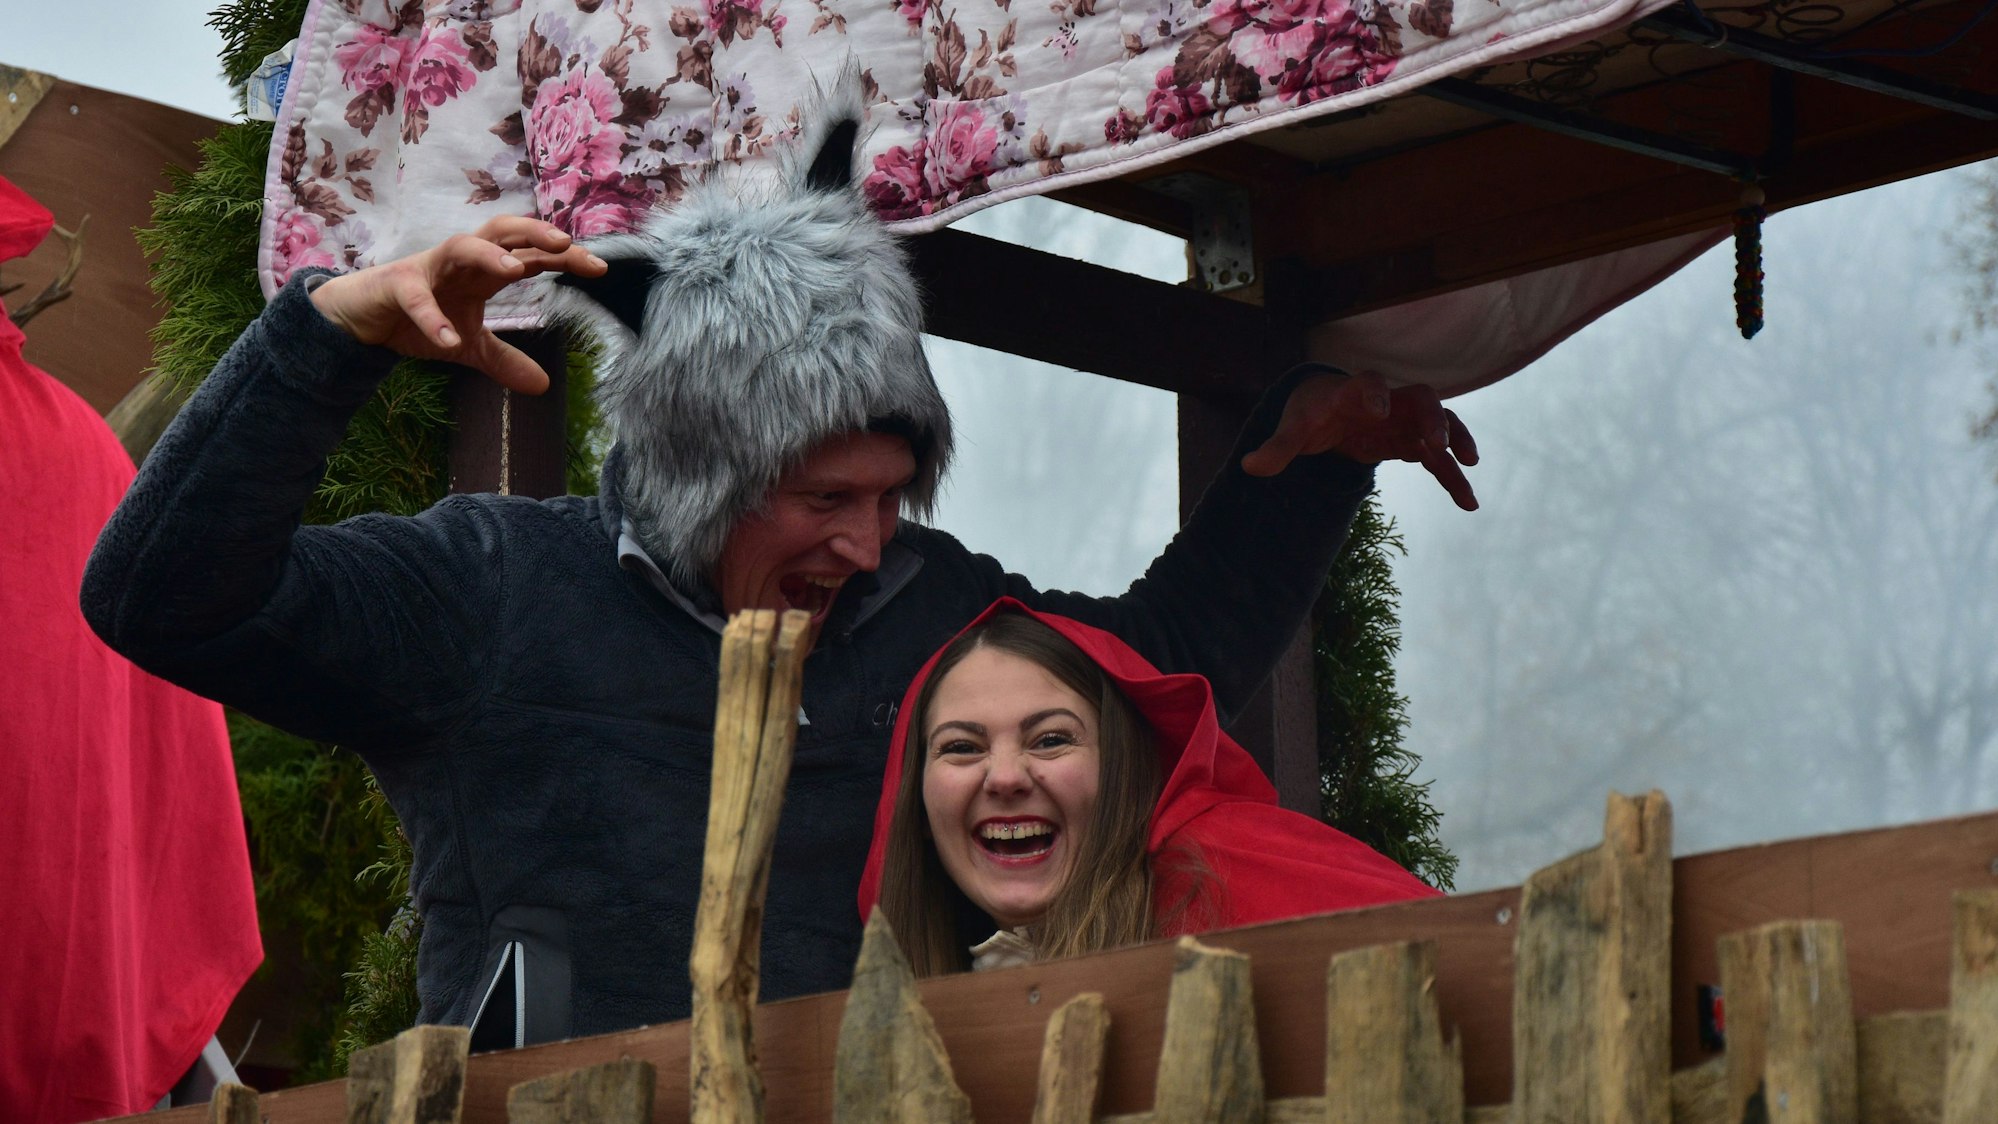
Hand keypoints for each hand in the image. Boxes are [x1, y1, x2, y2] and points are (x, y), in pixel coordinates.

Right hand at [308, 216, 606, 393]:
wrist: (360, 319)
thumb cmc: (417, 319)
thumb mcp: (469, 346)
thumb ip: (504, 360)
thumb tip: (544, 386)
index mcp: (484, 271)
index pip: (531, 254)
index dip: (564, 257)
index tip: (600, 268)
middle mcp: (461, 261)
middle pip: (502, 232)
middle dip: (533, 232)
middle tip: (565, 243)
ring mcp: (428, 269)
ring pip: (461, 247)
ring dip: (489, 255)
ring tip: (517, 270)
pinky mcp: (397, 285)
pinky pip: (417, 297)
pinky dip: (433, 318)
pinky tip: (450, 339)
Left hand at [1241, 370, 1479, 510]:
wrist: (1327, 408)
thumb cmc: (1310, 412)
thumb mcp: (1293, 428)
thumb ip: (1277, 447)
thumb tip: (1249, 467)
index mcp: (1354, 392)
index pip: (1368, 384)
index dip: (1374, 393)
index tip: (1378, 409)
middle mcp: (1388, 401)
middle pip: (1421, 397)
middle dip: (1432, 418)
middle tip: (1438, 443)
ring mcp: (1404, 420)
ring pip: (1441, 423)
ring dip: (1457, 442)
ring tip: (1470, 466)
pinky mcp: (1411, 441)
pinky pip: (1439, 458)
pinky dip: (1453, 477)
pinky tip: (1468, 503)